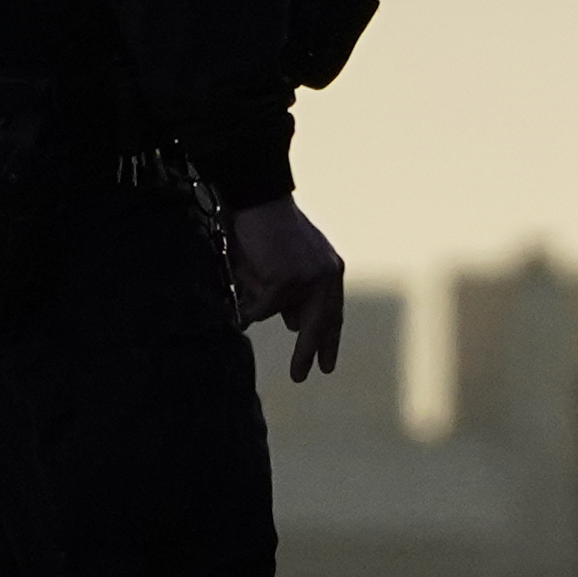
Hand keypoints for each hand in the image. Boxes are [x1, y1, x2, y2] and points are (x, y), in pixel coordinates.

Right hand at [224, 195, 348, 383]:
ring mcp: (308, 282)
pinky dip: (244, 297)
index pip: (333, 314)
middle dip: (307, 352)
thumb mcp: (291, 264)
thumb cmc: (269, 229)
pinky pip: (257, 308)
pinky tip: (244, 271)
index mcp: (331, 273)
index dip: (329, 339)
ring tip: (251, 267)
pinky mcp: (285, 284)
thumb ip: (296, 293)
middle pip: (317, 326)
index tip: (326, 364)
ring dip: (256, 298)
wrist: (260, 200)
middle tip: (300, 377)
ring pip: (273, 314)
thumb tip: (294, 324)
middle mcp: (327, 279)